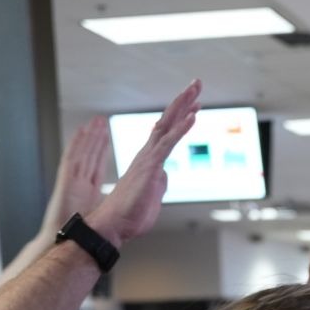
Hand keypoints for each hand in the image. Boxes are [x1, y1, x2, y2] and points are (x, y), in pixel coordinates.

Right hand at [40, 119, 112, 239]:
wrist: (62, 239)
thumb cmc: (80, 233)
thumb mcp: (99, 217)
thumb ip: (109, 208)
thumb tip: (125, 206)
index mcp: (87, 190)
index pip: (96, 165)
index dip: (101, 150)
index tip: (107, 137)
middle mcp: (79, 181)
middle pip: (89, 154)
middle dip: (96, 138)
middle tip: (102, 120)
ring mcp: (71, 179)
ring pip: (82, 152)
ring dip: (89, 136)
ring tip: (96, 120)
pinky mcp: (65, 180)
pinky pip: (71, 156)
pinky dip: (76, 143)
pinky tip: (81, 131)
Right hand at [84, 80, 201, 247]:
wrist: (113, 225)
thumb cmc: (130, 214)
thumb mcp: (152, 195)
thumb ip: (159, 182)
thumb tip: (165, 174)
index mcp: (149, 159)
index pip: (166, 131)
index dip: (180, 116)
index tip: (193, 104)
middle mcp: (148, 153)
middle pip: (168, 120)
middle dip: (183, 101)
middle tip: (196, 83)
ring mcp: (149, 158)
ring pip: (168, 125)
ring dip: (184, 106)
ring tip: (196, 89)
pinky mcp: (151, 167)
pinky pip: (169, 143)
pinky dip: (181, 128)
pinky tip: (193, 116)